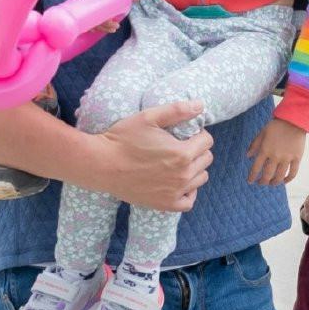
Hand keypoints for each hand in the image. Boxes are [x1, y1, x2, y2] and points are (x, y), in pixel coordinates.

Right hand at [78, 0, 131, 35]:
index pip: (92, 7)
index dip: (100, 18)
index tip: (111, 21)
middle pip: (90, 17)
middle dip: (102, 25)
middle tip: (115, 27)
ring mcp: (85, 5)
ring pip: (88, 20)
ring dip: (99, 28)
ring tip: (113, 29)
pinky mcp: (86, 10)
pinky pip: (87, 20)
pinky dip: (93, 26)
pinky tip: (103, 30)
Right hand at [95, 101, 213, 211]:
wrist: (101, 165)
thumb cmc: (122, 139)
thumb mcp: (149, 117)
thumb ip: (177, 110)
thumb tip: (201, 105)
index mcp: (182, 153)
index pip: (207, 141)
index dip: (198, 133)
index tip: (185, 133)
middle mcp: (183, 175)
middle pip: (206, 159)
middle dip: (197, 149)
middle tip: (180, 145)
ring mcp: (175, 192)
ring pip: (201, 178)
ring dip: (195, 168)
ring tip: (178, 162)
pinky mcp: (165, 204)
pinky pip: (188, 202)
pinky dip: (188, 192)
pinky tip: (178, 183)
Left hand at [246, 117, 306, 186]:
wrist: (293, 120)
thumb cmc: (276, 126)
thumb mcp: (262, 133)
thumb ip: (254, 145)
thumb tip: (247, 156)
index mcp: (265, 150)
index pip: (256, 168)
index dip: (252, 176)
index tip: (250, 181)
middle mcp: (275, 156)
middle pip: (268, 175)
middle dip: (263, 181)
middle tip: (261, 183)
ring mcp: (287, 158)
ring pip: (280, 176)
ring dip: (274, 182)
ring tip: (272, 183)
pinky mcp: (297, 158)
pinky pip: (293, 172)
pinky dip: (288, 179)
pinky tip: (284, 181)